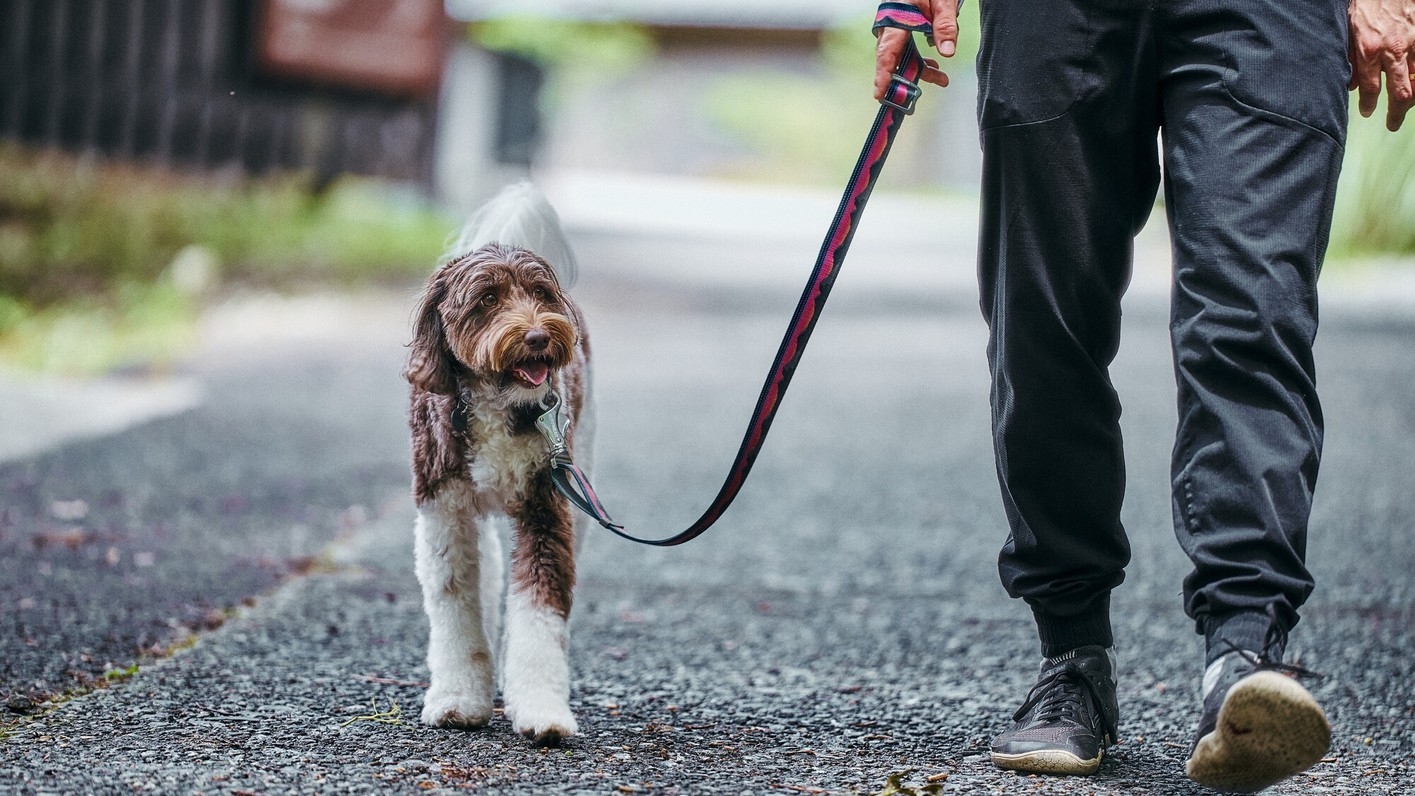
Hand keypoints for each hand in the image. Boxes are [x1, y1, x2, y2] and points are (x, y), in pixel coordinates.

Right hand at [873, 0, 960, 100]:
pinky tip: (934, 67)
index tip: (879, 94)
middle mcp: (890, 27)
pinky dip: (919, 61)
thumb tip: (947, 52)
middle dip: (905, 79)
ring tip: (941, 79)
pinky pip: (905, 51)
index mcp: (897, 19)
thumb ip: (945, 26)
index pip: (887, 52)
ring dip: (919, 70)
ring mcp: (894, 29)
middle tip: (913, 99)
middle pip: (893, 60)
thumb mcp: (943, 2)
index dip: (882, 75)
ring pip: (901, 58)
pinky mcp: (900, 30)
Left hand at [1348, 0, 1414, 130]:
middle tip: (1392, 124)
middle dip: (1397, 112)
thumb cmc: (1365, 6)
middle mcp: (1393, 50)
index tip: (1366, 112)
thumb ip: (1349, 60)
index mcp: (1369, 50)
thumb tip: (1350, 85)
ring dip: (1412, 97)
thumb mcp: (1348, 33)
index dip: (1368, 105)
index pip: (1370, 88)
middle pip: (1401, 92)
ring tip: (1405, 106)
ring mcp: (1412, 42)